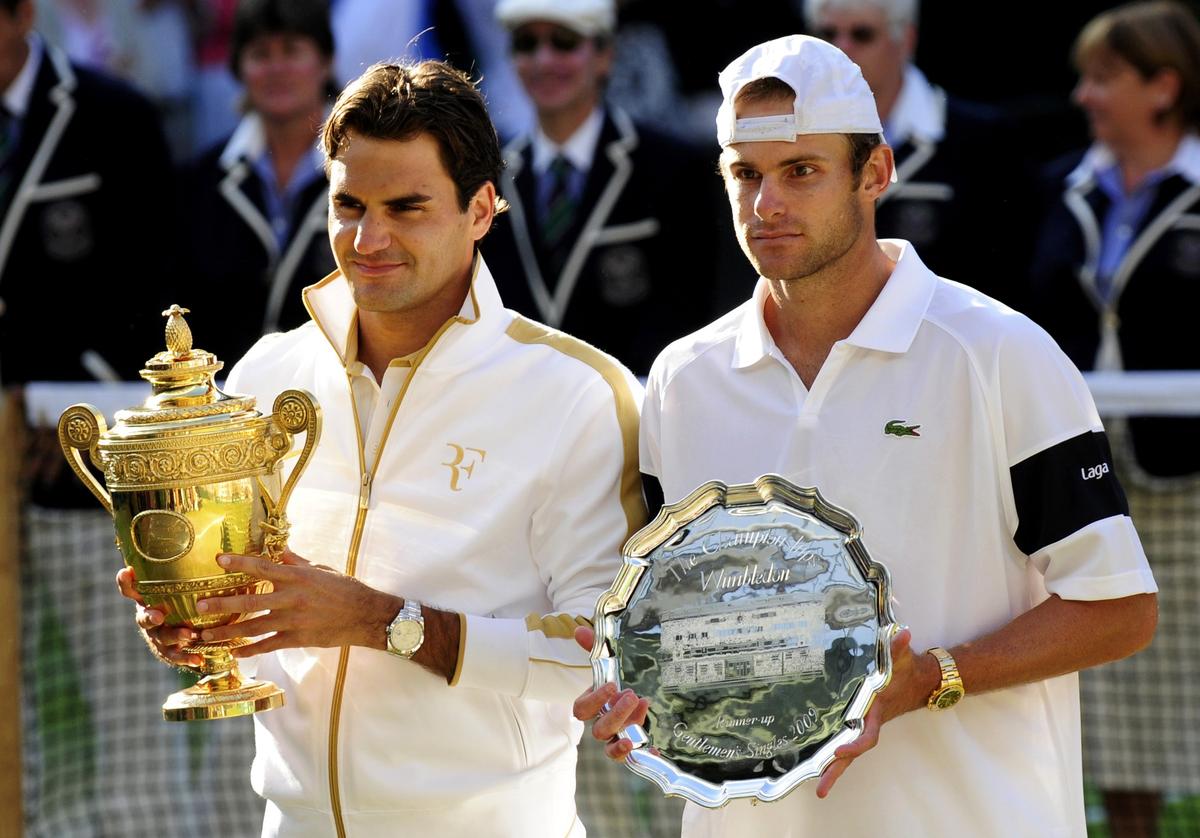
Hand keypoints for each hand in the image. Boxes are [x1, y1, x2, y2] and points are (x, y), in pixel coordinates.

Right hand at [115, 566, 201, 666]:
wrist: (185, 627)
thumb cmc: (182, 596)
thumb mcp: (181, 581)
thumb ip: (183, 567)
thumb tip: (204, 534)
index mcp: (146, 598)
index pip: (129, 589)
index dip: (125, 582)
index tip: (127, 571)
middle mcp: (147, 616)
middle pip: (143, 618)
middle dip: (149, 615)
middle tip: (159, 614)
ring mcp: (156, 635)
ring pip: (160, 638)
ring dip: (173, 637)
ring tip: (188, 636)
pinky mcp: (167, 651)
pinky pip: (175, 656)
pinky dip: (186, 657)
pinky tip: (198, 659)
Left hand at [193, 549, 398, 655]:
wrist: (365, 615)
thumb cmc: (345, 589)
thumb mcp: (322, 570)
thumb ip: (298, 563)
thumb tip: (281, 551)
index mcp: (298, 577)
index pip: (263, 567)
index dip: (240, 563)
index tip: (219, 560)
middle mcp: (292, 598)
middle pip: (250, 602)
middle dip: (222, 605)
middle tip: (199, 606)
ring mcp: (293, 621)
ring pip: (253, 627)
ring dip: (228, 632)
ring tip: (206, 635)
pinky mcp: (298, 638)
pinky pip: (268, 645)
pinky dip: (250, 650)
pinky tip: (235, 653)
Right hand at [572, 625, 650, 760]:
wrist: (634, 698)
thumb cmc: (616, 682)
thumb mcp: (609, 663)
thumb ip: (595, 647)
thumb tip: (579, 629)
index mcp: (592, 706)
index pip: (581, 710)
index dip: (594, 700)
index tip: (611, 684)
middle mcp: (602, 725)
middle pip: (599, 731)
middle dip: (615, 714)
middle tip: (632, 695)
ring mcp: (617, 739)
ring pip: (612, 748)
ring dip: (626, 734)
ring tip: (643, 713)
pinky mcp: (634, 748)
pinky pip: (634, 759)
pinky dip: (644, 756)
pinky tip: (656, 751)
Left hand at [815, 627, 934, 797]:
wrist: (920, 680)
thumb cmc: (907, 669)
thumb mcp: (903, 657)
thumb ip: (899, 647)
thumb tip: (902, 634)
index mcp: (877, 711)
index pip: (867, 735)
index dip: (856, 744)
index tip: (841, 750)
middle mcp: (870, 722)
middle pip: (853, 752)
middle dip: (837, 769)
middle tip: (820, 788)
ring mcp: (865, 724)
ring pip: (847, 750)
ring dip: (832, 767)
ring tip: (817, 787)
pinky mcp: (859, 722)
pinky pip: (846, 740)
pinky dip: (834, 753)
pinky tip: (818, 763)